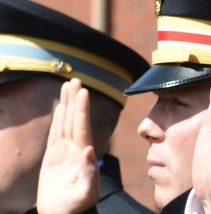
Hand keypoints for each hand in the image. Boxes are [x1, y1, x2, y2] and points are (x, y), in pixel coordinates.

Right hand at [37, 78, 99, 213]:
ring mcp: (65, 152)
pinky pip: (55, 134)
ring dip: (66, 105)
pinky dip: (57, 119)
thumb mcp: (85, 193)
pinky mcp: (53, 157)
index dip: (82, 110)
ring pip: (65, 123)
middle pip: (74, 120)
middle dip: (75, 100)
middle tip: (75, 79)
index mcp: (84, 155)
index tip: (83, 91)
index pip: (82, 127)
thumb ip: (89, 173)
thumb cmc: (75, 208)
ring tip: (68, 85)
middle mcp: (76, 149)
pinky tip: (60, 107)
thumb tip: (89, 150)